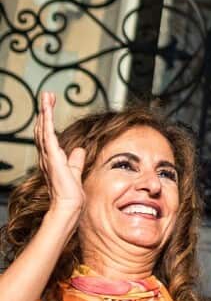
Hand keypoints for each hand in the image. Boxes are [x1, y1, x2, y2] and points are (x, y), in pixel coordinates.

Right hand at [34, 92, 85, 214]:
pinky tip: (46, 111)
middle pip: (42, 128)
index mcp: (52, 158)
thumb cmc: (72, 193)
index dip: (47, 121)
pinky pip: (47, 136)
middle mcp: (46, 156)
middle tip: (47, 95)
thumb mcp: (75, 171)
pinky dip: (46, 122)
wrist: (70, 205)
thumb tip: (78, 150)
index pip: (48, 135)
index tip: (50, 106)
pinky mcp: (52, 158)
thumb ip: (75, 160)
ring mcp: (48, 156)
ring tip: (46, 96)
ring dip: (45, 111)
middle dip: (44, 111)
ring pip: (43, 129)